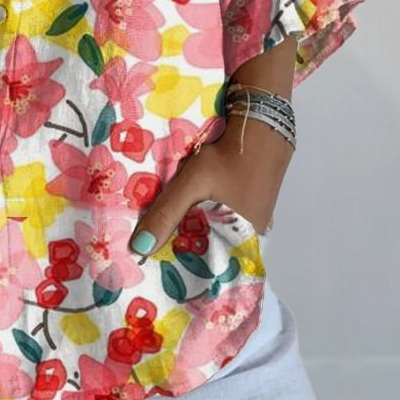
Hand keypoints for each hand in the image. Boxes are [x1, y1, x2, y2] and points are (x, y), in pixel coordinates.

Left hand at [128, 112, 294, 256]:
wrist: (261, 126)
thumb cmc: (228, 158)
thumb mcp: (191, 184)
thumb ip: (166, 214)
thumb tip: (139, 249)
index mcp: (243, 241)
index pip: (209, 269)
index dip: (184, 271)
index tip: (156, 273)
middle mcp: (252, 236)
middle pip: (213, 251)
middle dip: (185, 252)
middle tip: (152, 255)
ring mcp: (253, 218)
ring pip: (217, 233)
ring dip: (195, 232)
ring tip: (162, 237)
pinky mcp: (251, 202)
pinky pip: (224, 218)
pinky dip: (206, 218)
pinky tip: (185, 214)